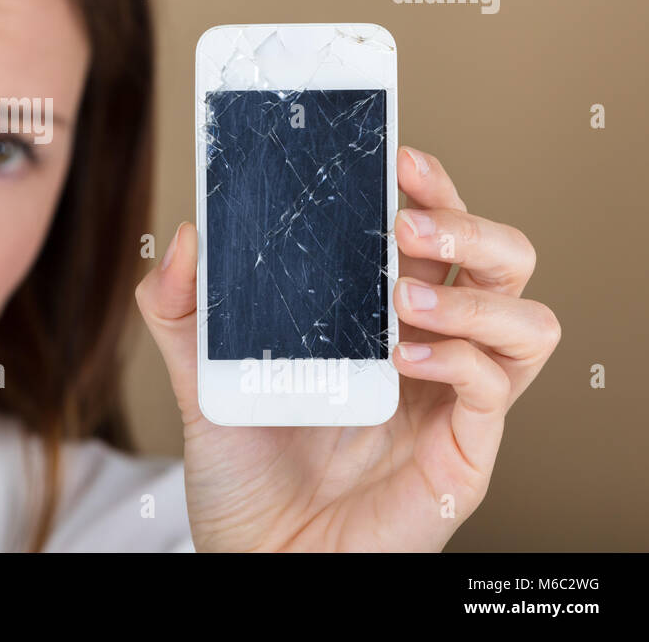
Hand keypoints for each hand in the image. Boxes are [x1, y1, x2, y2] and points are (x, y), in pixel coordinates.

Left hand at [135, 145, 559, 550]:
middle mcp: (429, 349)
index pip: (433, 235)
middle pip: (501, 260)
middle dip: (467, 223)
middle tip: (405, 220)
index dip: (432, 190)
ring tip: (402, 295)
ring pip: (528, 320)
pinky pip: (496, 389)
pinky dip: (459, 359)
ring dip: (476, 292)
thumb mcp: (199, 375)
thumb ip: (182, 308)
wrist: (252, 553)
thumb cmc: (242, 467)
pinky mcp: (464, 454)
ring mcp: (453, 402)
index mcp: (378, 318)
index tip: (397, 157)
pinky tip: (405, 355)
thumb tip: (186, 236)